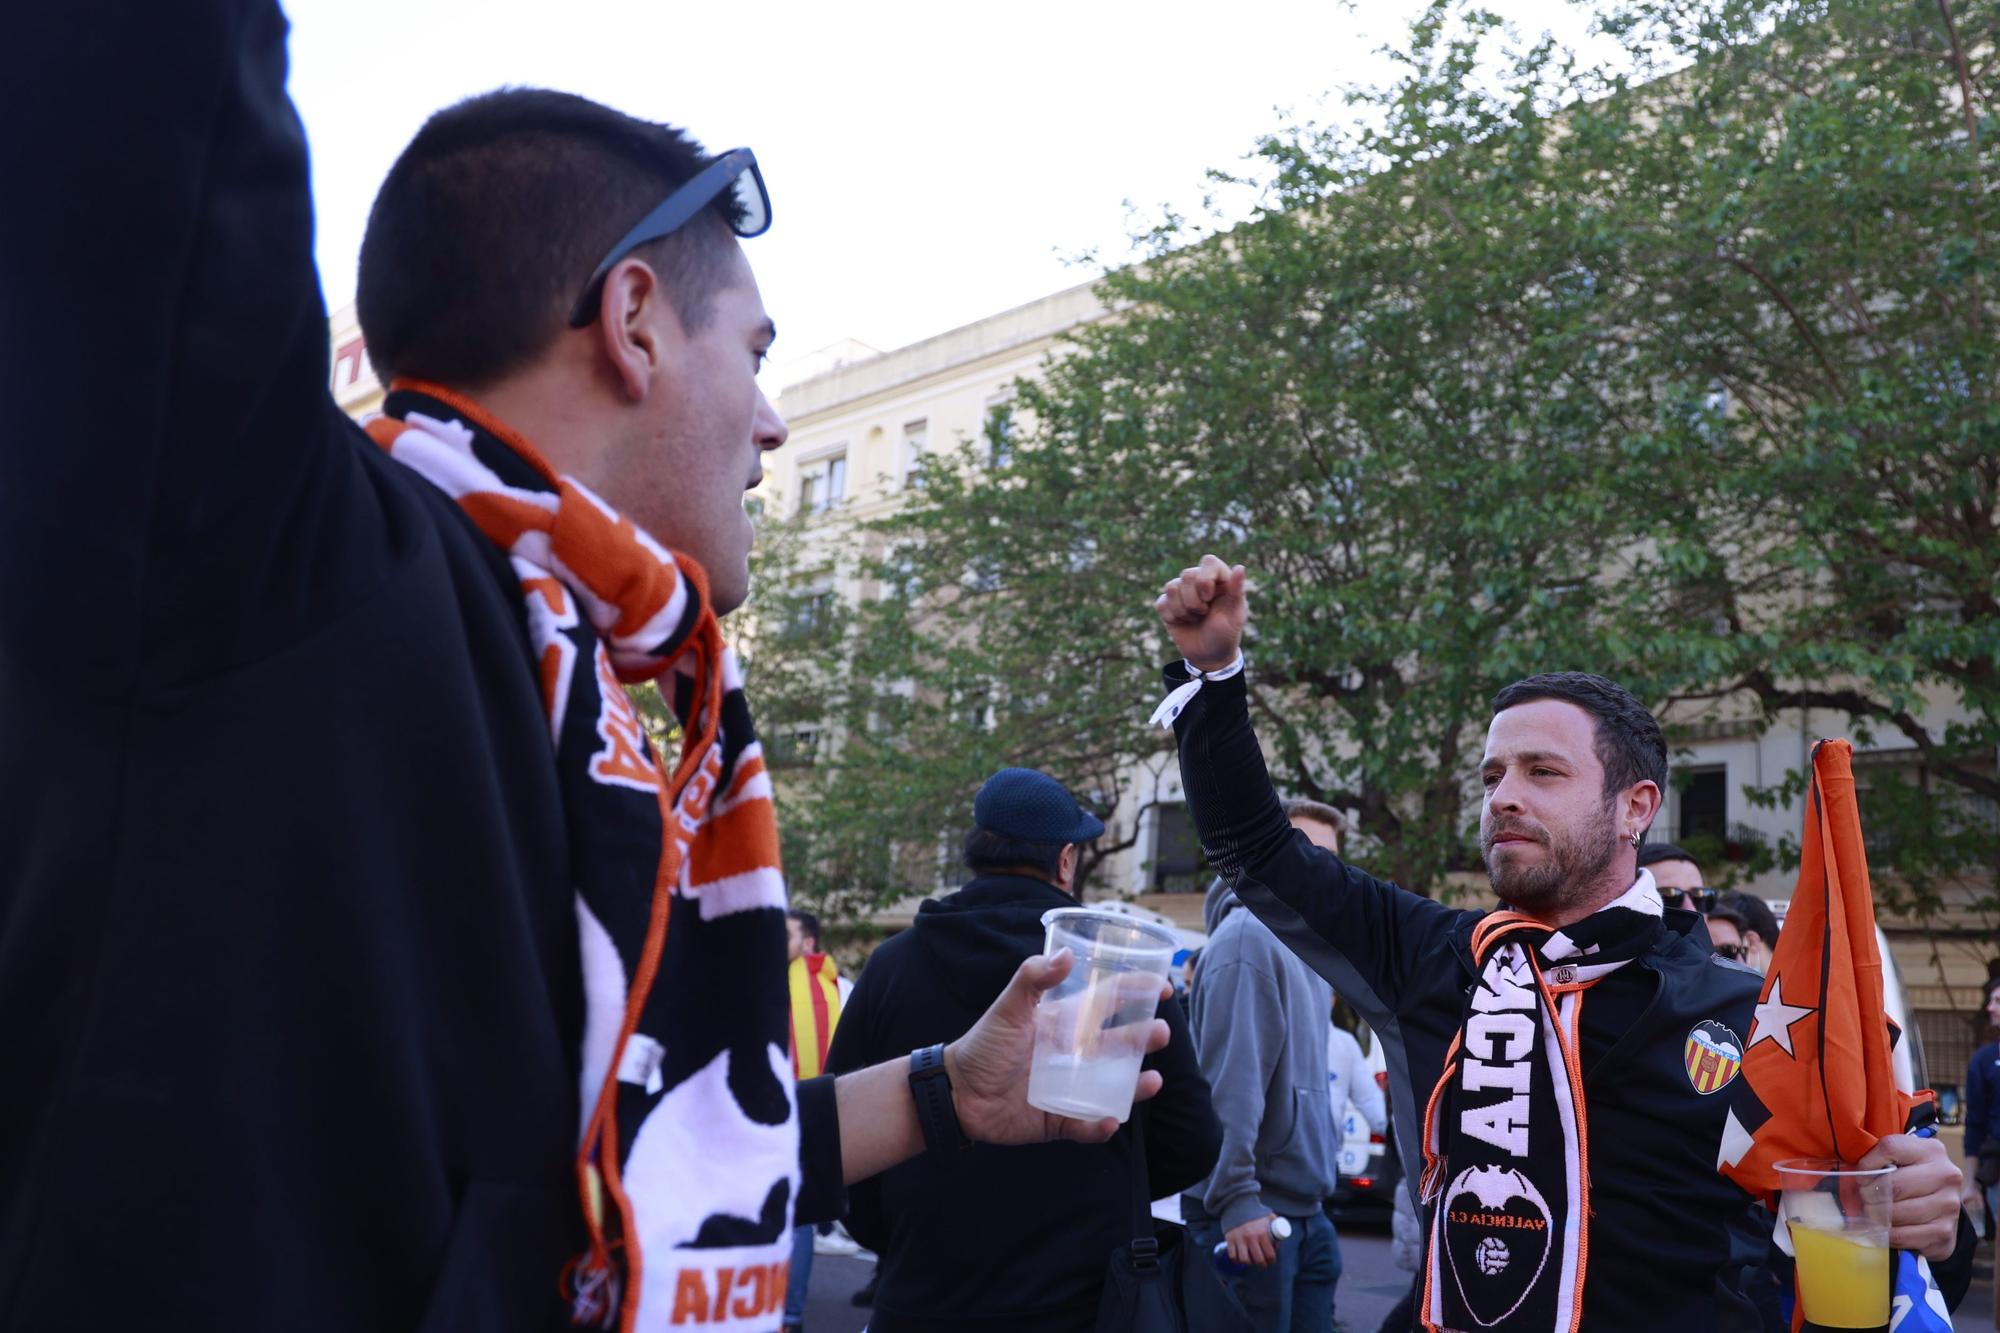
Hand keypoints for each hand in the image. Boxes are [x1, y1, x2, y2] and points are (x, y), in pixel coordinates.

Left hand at [945, 950, 1170, 1145]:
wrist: (957, 1093)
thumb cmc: (982, 1046)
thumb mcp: (1008, 1009)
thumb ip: (1032, 979)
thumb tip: (1065, 953)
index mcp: (1065, 1024)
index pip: (1107, 1003)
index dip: (1135, 992)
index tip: (1162, 987)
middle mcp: (1073, 1055)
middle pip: (1118, 1045)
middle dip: (1143, 1039)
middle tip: (1162, 1034)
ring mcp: (1069, 1088)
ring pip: (1112, 1087)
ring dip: (1135, 1085)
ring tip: (1152, 1082)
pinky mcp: (1059, 1120)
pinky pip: (1087, 1124)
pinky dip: (1101, 1125)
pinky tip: (1110, 1119)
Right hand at [1155, 554, 1247, 672]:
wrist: (1210, 655)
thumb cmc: (1226, 633)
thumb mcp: (1235, 615)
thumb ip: (1237, 591)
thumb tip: (1240, 567)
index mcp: (1219, 579)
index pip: (1208, 561)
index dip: (1205, 579)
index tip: (1209, 598)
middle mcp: (1199, 580)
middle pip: (1186, 574)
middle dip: (1194, 601)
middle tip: (1204, 614)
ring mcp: (1182, 591)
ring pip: (1171, 587)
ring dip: (1183, 610)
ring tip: (1195, 619)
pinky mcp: (1167, 604)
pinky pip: (1161, 603)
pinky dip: (1171, 617)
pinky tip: (1182, 622)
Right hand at [1224, 1213, 1279, 1268]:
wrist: (1237, 1203)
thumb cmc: (1254, 1211)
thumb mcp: (1268, 1216)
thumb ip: (1275, 1226)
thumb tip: (1277, 1241)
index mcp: (1262, 1233)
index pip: (1269, 1254)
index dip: (1271, 1260)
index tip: (1271, 1261)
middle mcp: (1251, 1238)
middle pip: (1258, 1260)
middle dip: (1262, 1265)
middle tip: (1262, 1264)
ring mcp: (1240, 1239)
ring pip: (1245, 1260)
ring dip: (1249, 1263)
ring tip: (1251, 1261)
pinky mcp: (1230, 1239)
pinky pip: (1233, 1256)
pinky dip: (1236, 1260)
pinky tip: (1239, 1258)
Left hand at [1860, 1133, 1962, 1259]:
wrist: (1940, 1208)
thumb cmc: (1911, 1178)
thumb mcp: (1899, 1161)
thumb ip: (1877, 1159)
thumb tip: (1847, 1170)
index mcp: (1932, 1150)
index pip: (1890, 1148)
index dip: (1868, 1163)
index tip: (1861, 1176)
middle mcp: (1946, 1175)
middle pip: (1894, 1185)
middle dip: (1870, 1194)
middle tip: (1864, 1198)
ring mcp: (1949, 1205)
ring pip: (1898, 1212)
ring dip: (1877, 1216)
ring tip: (1873, 1212)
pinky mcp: (1944, 1231)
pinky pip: (1903, 1235)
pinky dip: (1887, 1234)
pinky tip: (1884, 1228)